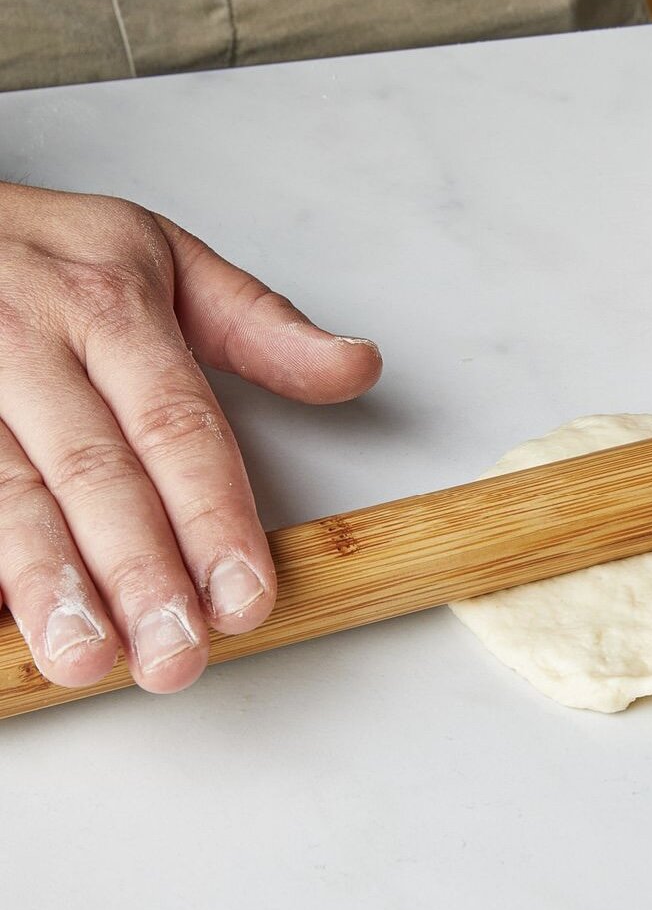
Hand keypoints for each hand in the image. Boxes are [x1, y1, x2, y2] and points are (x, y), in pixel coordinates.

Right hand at [0, 183, 380, 691]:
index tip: (245, 596)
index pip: (177, 427)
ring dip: (46, 580)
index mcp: (110, 308)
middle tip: (176, 653)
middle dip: (138, 570)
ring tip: (83, 656)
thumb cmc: (56, 254)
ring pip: (4, 491)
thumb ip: (263, 324)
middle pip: (95, 471)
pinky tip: (3, 620)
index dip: (214, 518)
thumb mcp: (168, 260)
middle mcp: (30, 345)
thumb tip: (358, 367)